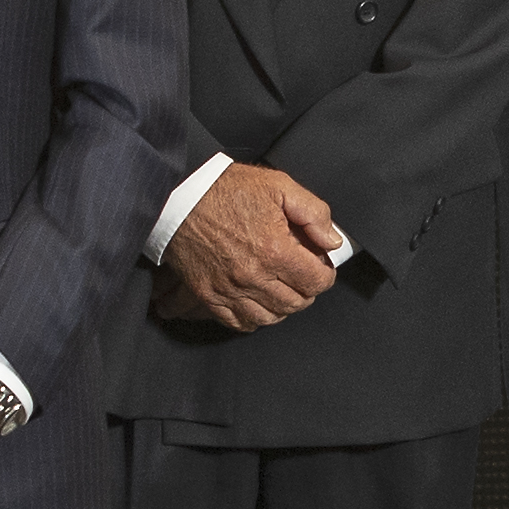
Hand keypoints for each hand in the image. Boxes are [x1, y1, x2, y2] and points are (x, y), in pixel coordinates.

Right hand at [159, 162, 340, 330]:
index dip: (325, 273)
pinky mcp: (208, 296)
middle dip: (306, 289)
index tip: (320, 265)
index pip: (317, 282)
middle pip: (297, 303)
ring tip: (282, 286)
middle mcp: (252, 276)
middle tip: (302, 273)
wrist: (176, 199)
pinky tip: (258, 300)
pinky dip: (255, 317)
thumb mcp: (278, 185)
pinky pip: (240, 323)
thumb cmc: (223, 190)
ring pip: (271, 317)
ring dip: (283, 305)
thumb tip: (331, 240)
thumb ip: (313, 212)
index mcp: (273, 250)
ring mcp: (229, 290)